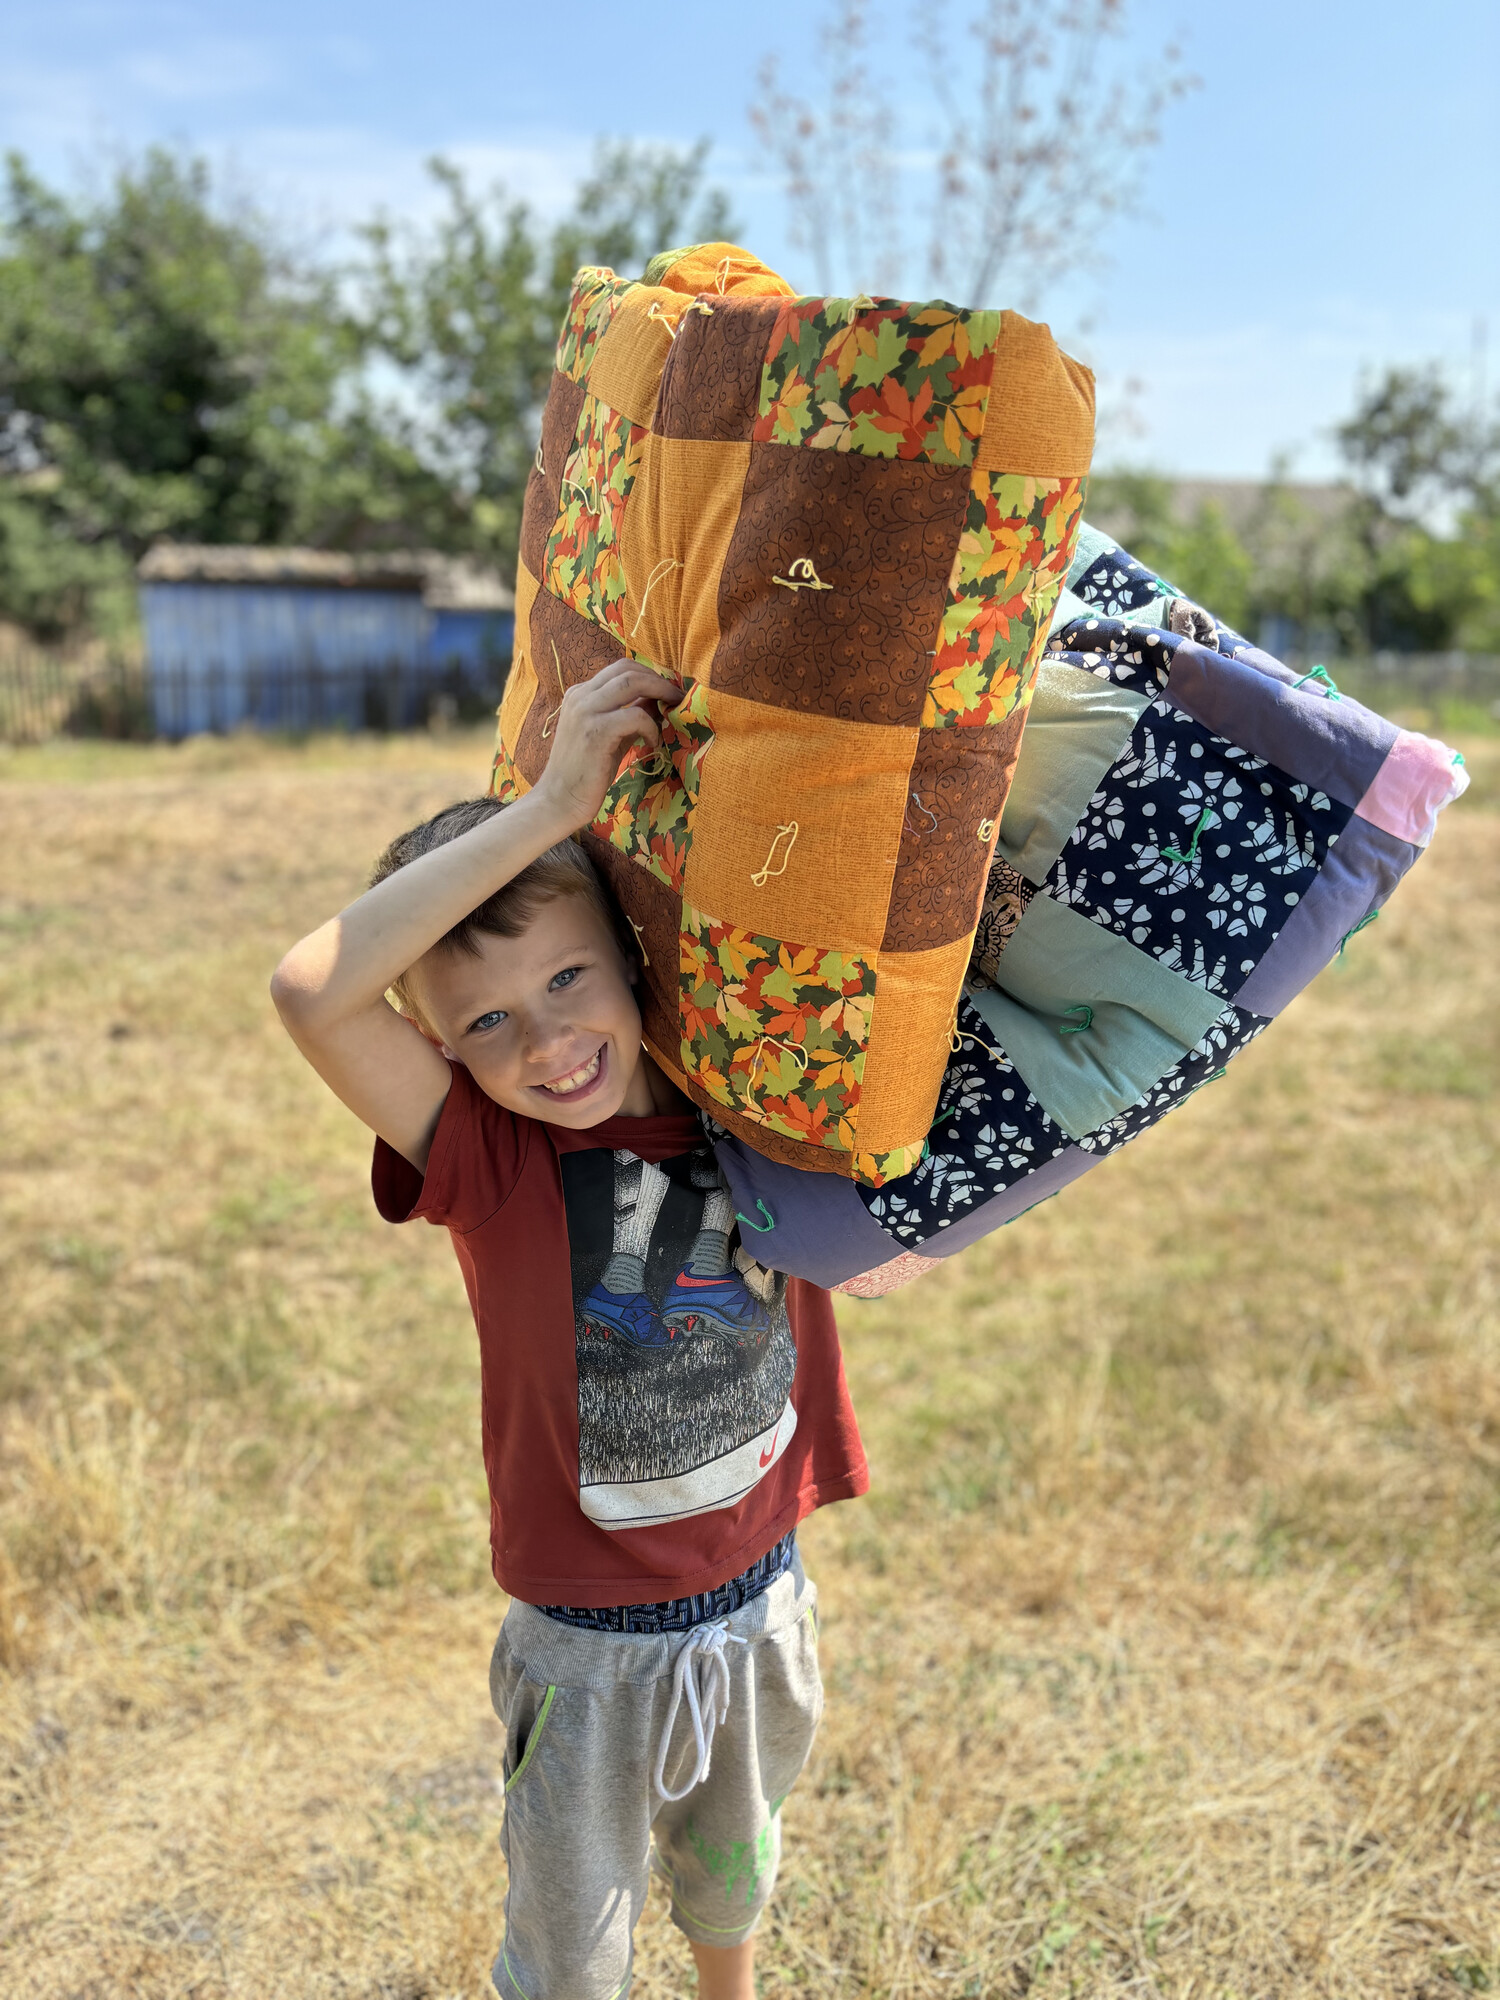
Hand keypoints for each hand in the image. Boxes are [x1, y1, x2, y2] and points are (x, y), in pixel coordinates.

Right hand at [535, 659, 682, 832]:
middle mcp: (580, 696)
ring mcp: (585, 711)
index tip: (667, 690)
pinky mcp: (595, 732)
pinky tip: (653, 744)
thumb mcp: (610, 735)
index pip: (619, 668)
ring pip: (631, 682)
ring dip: (659, 694)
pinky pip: (635, 716)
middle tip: (677, 697)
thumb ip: (629, 715)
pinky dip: (651, 727)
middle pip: (627, 669)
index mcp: (580, 694)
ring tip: (672, 712)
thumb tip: (658, 700)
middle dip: (658, 680)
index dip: (648, 675)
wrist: (559, 800)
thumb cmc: (586, 771)